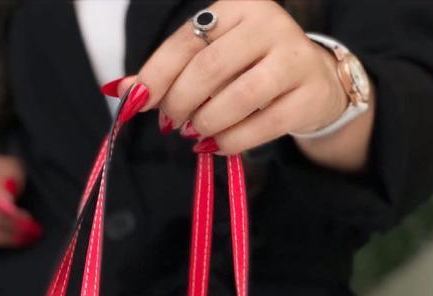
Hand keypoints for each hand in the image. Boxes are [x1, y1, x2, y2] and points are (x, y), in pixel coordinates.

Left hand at [116, 0, 349, 154]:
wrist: (314, 81)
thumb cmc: (252, 68)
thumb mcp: (212, 59)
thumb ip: (168, 73)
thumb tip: (118, 91)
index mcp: (237, 7)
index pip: (187, 40)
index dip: (156, 74)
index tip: (136, 102)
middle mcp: (267, 24)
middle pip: (209, 68)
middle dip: (181, 102)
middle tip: (172, 123)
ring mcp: (293, 58)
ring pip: (238, 97)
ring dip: (206, 123)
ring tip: (195, 134)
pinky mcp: (307, 95)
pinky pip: (261, 125)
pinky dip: (231, 142)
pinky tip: (216, 146)